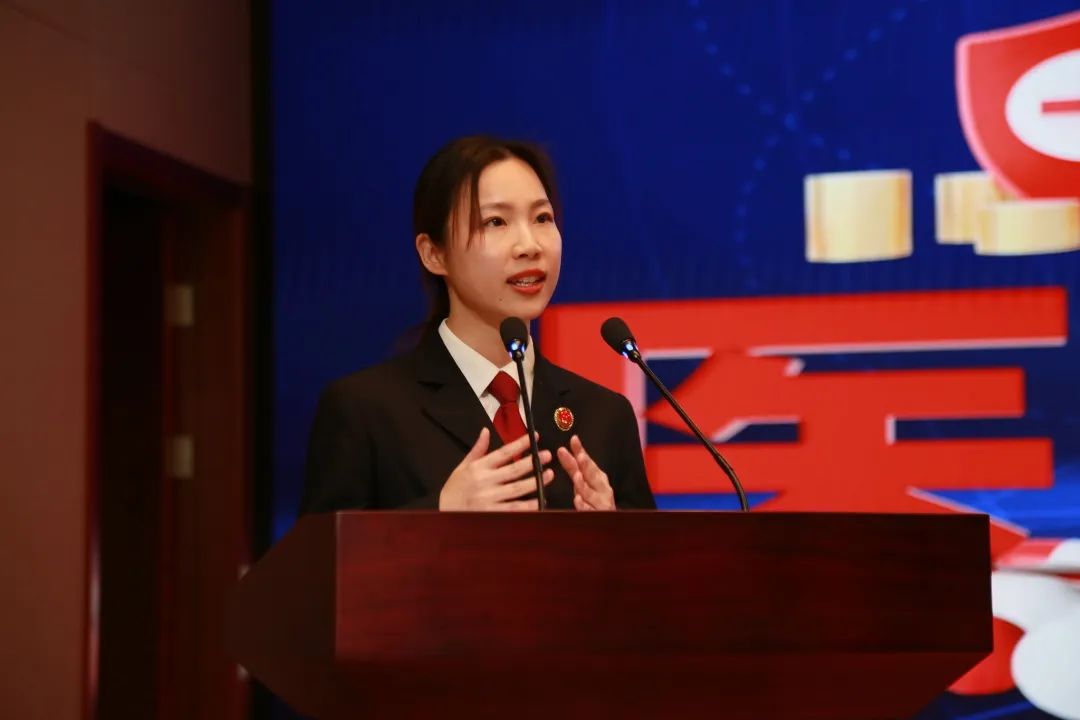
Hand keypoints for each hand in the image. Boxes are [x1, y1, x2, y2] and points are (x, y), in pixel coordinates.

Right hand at [439, 428, 554, 510]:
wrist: (445, 515)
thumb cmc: (455, 490)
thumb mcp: (463, 467)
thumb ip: (477, 450)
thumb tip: (486, 431)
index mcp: (478, 468)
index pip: (503, 453)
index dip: (520, 444)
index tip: (534, 438)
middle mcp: (484, 482)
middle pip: (514, 470)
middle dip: (533, 462)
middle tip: (547, 455)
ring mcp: (489, 499)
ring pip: (518, 489)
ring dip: (536, 481)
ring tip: (549, 474)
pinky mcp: (493, 514)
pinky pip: (514, 509)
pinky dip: (528, 505)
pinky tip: (540, 500)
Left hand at [557, 435, 614, 510]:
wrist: (609, 520)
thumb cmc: (595, 499)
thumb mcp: (585, 481)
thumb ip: (574, 466)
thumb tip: (566, 447)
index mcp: (598, 478)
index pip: (587, 462)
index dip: (580, 451)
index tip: (574, 440)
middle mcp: (601, 488)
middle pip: (591, 475)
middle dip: (585, 464)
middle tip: (579, 456)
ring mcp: (600, 502)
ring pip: (590, 493)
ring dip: (584, 485)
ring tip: (577, 476)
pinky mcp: (597, 515)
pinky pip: (589, 510)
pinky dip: (584, 506)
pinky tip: (577, 500)